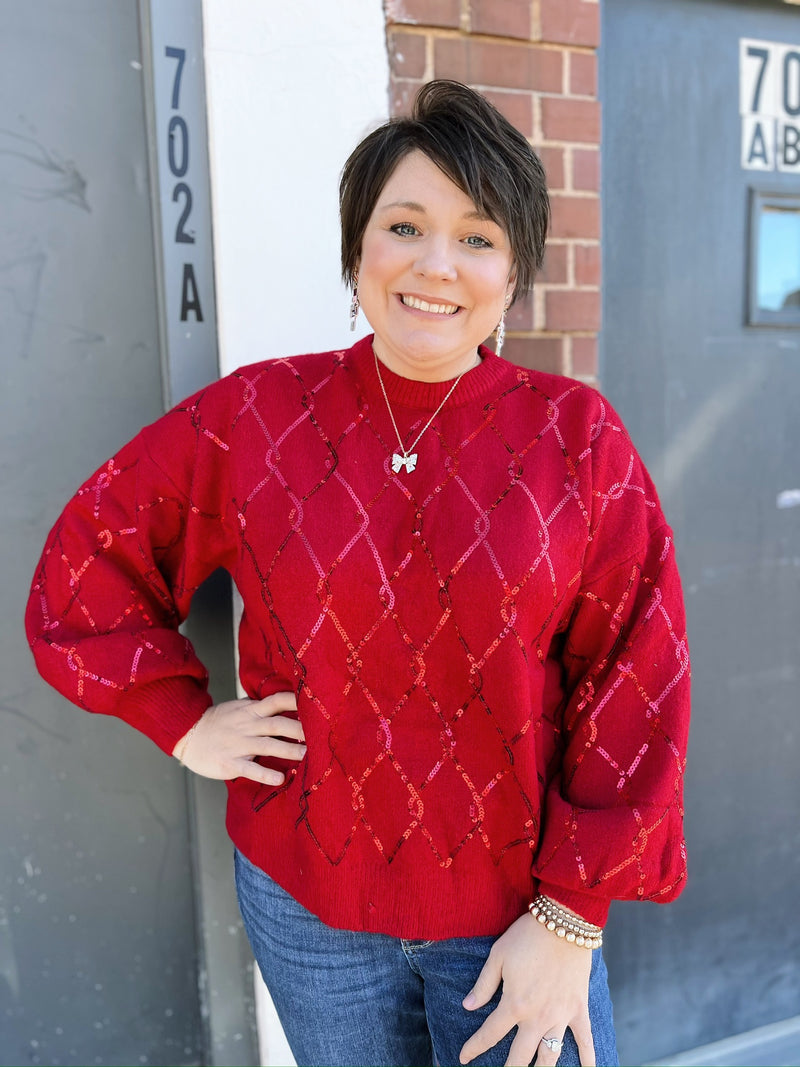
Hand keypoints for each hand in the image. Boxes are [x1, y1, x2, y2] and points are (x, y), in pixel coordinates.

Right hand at [172, 692, 305, 784]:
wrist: (187, 734)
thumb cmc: (217, 722)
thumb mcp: (237, 707)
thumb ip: (258, 706)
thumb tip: (282, 700)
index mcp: (250, 710)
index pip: (276, 701)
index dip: (295, 701)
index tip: (314, 703)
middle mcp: (247, 725)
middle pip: (277, 724)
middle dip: (299, 729)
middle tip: (320, 734)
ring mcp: (238, 744)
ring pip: (268, 746)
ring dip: (289, 750)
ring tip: (308, 755)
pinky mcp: (230, 762)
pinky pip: (250, 768)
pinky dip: (265, 774)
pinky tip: (280, 779)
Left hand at [460, 911, 594, 1066]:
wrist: (563, 923)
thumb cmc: (526, 936)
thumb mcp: (498, 956)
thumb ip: (484, 985)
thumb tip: (467, 1006)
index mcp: (514, 1004)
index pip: (490, 1034)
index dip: (475, 1047)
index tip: (464, 1057)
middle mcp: (537, 1017)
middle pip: (520, 1056)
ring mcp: (560, 1016)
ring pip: (550, 1056)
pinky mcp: (578, 1009)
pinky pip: (585, 1040)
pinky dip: (587, 1059)